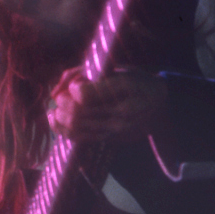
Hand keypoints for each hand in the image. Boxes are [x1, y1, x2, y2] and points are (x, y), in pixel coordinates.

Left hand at [47, 68, 167, 143]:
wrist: (162, 106)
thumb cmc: (141, 84)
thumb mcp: (126, 74)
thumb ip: (100, 81)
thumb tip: (74, 90)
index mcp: (122, 101)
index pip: (86, 99)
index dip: (72, 90)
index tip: (73, 84)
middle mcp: (117, 121)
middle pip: (77, 115)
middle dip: (62, 104)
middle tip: (58, 96)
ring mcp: (112, 132)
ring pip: (76, 129)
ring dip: (59, 120)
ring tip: (52, 111)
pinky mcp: (108, 139)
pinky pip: (81, 138)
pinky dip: (64, 131)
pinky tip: (55, 122)